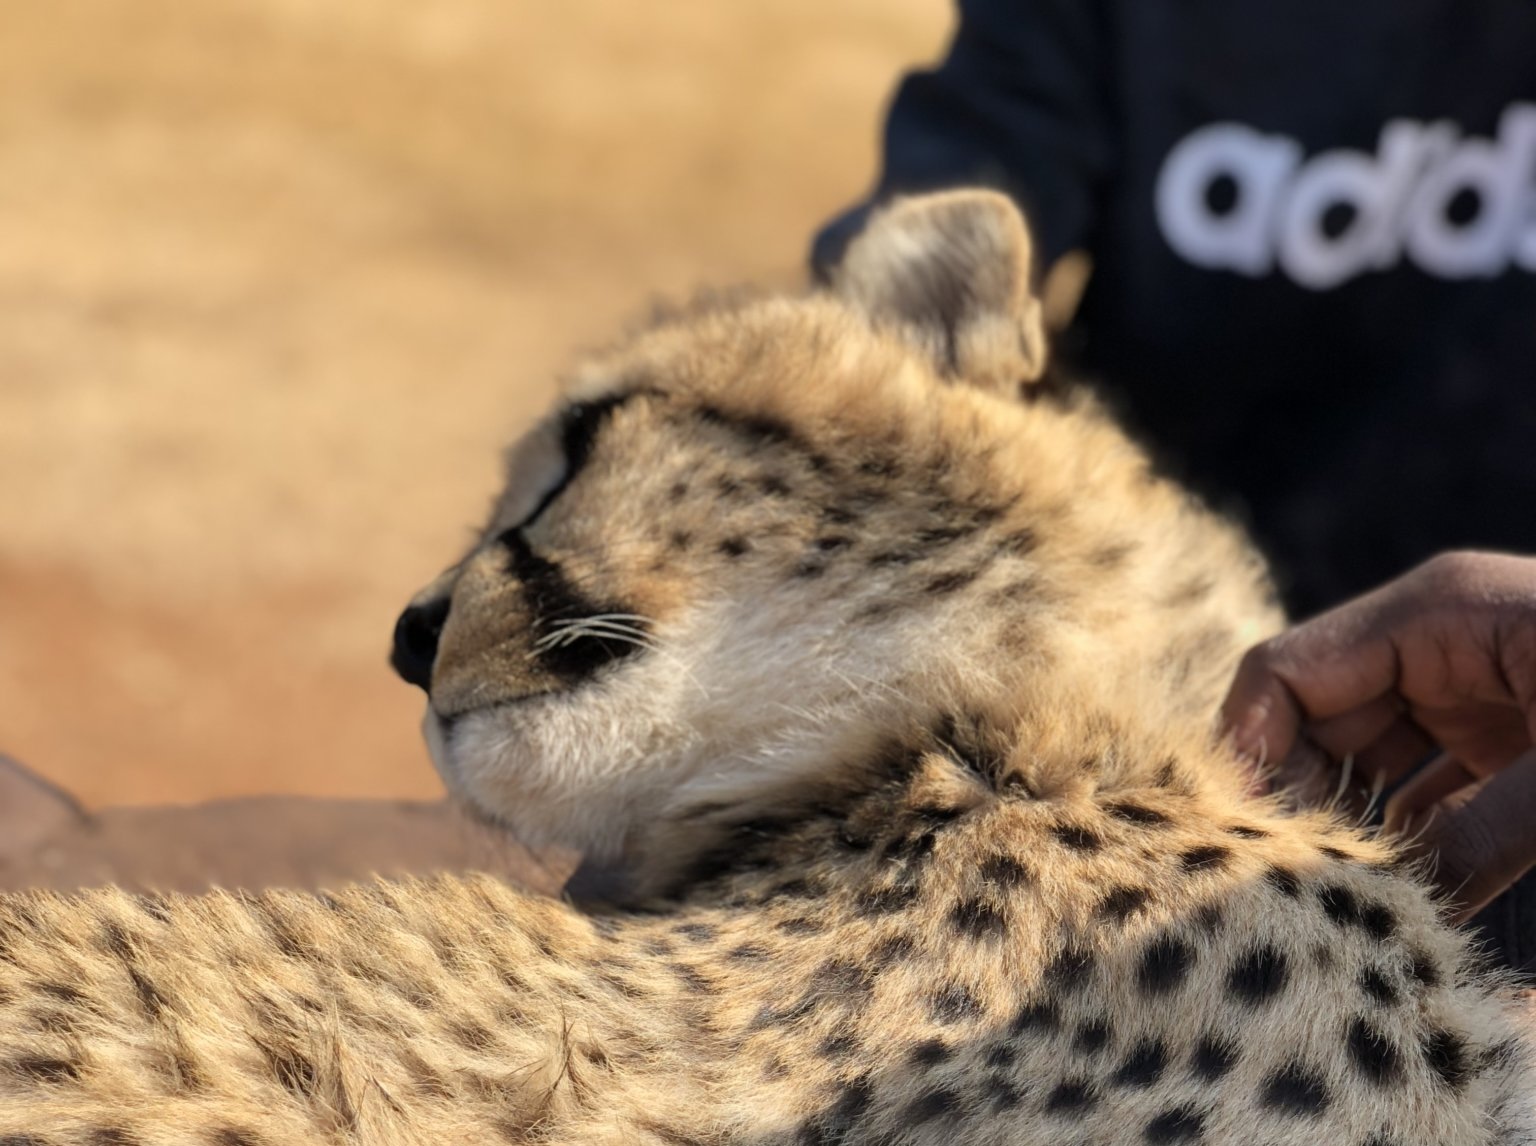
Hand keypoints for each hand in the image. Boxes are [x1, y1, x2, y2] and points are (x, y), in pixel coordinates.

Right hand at [1220, 552, 1535, 920]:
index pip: (1284, 672)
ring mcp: (1458, 690)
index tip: (1243, 837)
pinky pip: (1418, 789)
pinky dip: (1409, 841)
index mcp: (1431, 614)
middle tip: (1304, 886)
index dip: (1248, 749)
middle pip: (1309, 720)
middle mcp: (1426, 644)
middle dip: (1300, 800)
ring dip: (1354, 829)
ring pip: (1358, 762)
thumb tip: (1397, 907)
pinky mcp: (1492, 736)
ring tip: (1354, 898)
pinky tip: (1411, 893)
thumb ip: (1484, 831)